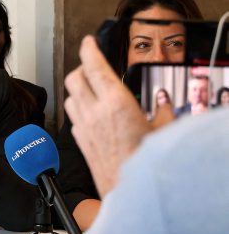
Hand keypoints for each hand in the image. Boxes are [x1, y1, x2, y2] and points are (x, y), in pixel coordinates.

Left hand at [64, 36, 150, 198]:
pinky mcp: (80, 142)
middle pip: (74, 77)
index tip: (89, 41)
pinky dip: (77, 108)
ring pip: (69, 96)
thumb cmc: (146, 163)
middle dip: (81, 67)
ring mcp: (84, 127)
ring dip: (77, 88)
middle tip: (91, 65)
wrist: (129, 193)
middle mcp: (95, 112)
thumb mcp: (163, 131)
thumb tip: (161, 100)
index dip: (89, 48)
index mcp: (116, 102)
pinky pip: (72, 117)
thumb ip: (162, 110)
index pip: (94, 65)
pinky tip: (89, 112)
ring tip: (90, 87)